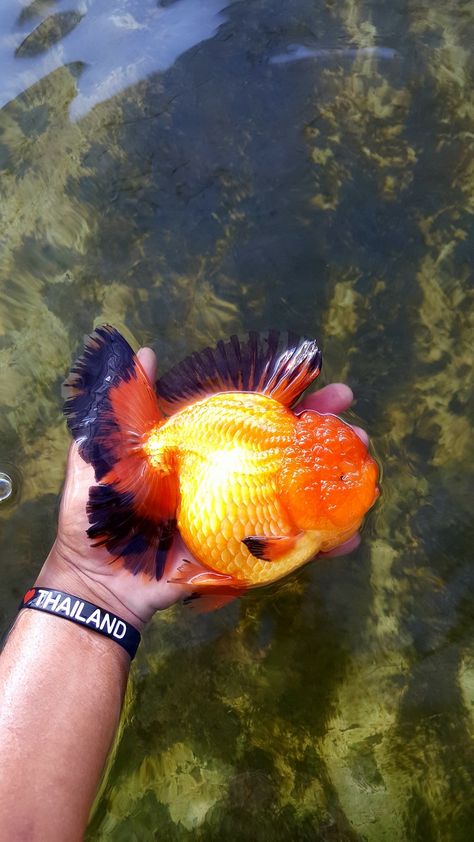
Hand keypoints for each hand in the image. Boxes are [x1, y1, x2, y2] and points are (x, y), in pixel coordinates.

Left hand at [37, 349, 368, 626]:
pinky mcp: (240, 553)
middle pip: (281, 450)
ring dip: (332, 485)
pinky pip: (285, 546)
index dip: (285, 398)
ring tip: (364, 476)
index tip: (319, 380)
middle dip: (323, 435)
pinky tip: (348, 537)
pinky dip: (319, 543)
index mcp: (198, 449)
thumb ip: (123, 411)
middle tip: (356, 428)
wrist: (93, 582)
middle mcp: (224, 476)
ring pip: (292, 494)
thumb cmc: (93, 516)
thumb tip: (145, 352)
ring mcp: (235, 515)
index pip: (249, 414)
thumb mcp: (100, 456)